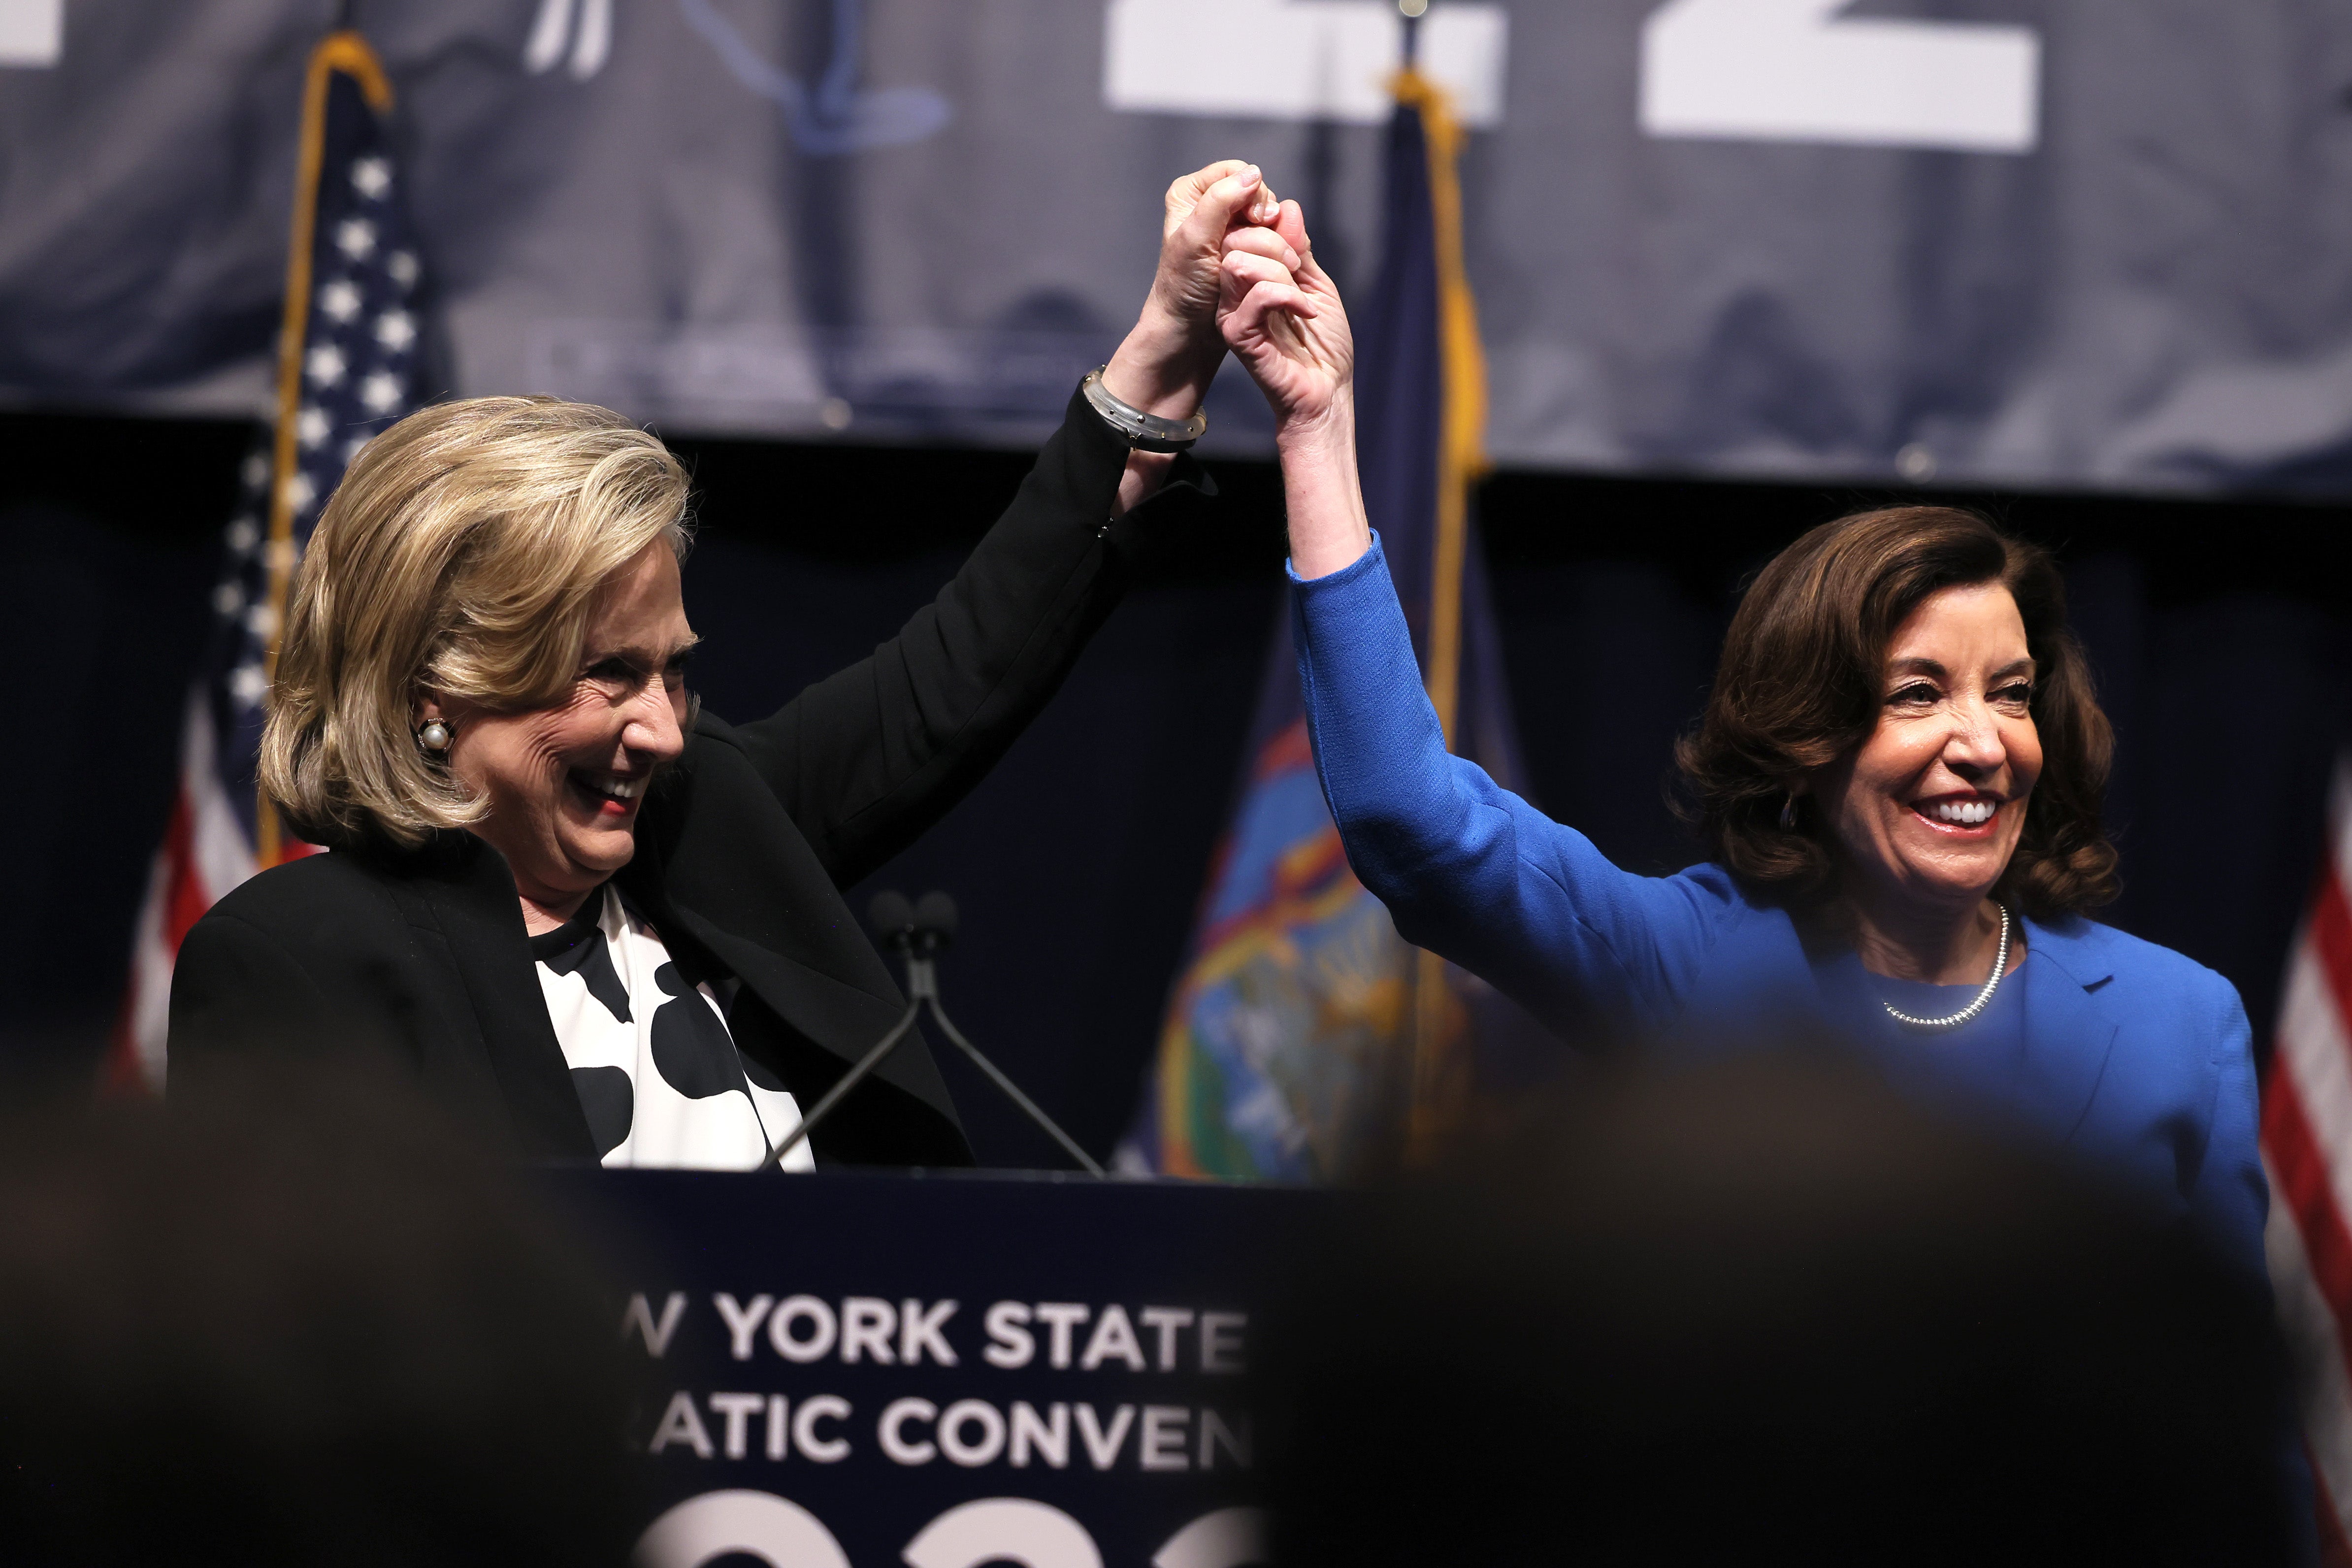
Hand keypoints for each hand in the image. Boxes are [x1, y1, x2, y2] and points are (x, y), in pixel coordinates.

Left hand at [1102, 160, 1280, 418]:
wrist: (1189, 328)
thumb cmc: (1185, 287)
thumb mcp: (1196, 239)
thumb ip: (1221, 201)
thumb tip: (1254, 174)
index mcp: (1190, 192)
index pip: (1237, 172)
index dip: (1253, 193)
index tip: (1258, 220)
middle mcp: (1208, 203)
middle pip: (1256, 192)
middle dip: (1264, 216)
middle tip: (1261, 242)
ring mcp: (1226, 225)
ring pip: (1267, 215)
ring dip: (1273, 235)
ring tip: (1267, 259)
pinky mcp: (1242, 246)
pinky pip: (1270, 235)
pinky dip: (1275, 247)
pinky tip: (1271, 265)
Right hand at [1217, 199, 1353, 443]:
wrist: (1327, 391)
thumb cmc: (1323, 345)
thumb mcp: (1315, 284)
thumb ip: (1300, 249)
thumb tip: (1287, 207)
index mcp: (1249, 277)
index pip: (1243, 228)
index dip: (1271, 224)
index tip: (1299, 249)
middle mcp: (1233, 293)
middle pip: (1236, 239)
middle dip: (1275, 243)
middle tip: (1299, 269)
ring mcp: (1232, 313)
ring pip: (1239, 262)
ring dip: (1279, 270)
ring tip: (1301, 296)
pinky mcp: (1239, 335)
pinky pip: (1256, 295)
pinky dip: (1288, 295)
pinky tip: (1306, 311)